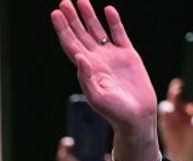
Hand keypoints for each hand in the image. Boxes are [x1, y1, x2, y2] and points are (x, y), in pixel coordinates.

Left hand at [50, 0, 159, 160]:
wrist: (137, 117)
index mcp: (86, 69)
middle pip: (80, 34)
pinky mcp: (128, 56)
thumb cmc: (115, 112)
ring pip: (97, 31)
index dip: (62, 29)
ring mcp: (112, 57)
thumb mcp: (97, 97)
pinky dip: (113, 22)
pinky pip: (119, 34)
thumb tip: (79, 57)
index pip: (70, 44)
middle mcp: (97, 60)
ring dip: (88, 16)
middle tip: (63, 2)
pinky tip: (107, 10)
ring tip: (80, 0)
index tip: (55, 14)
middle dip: (71, 18)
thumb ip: (86, 78)